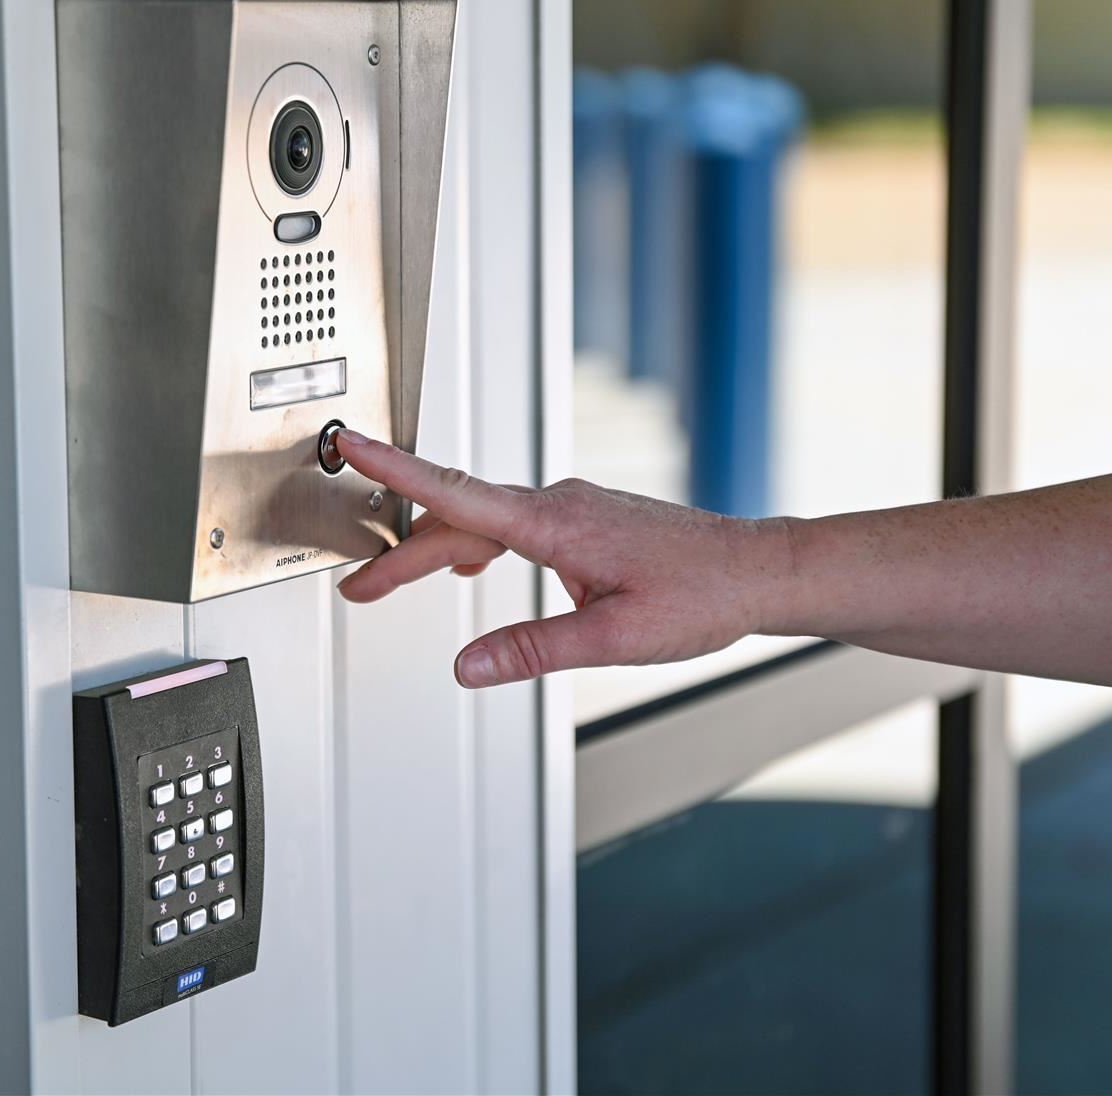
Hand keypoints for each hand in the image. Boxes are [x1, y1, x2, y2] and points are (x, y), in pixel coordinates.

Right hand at [333, 428, 794, 688]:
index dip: (395, 471)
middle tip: (360, 588)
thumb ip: (533, 650)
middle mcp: (559, 504)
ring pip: (483, 519)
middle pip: (458, 519)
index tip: (352, 445)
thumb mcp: (614, 639)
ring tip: (395, 578)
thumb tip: (469, 666)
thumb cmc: (703, 596)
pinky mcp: (585, 518)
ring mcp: (572, 507)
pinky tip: (471, 566)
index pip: (456, 492)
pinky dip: (476, 541)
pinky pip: (511, 521)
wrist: (759, 571)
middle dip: (401, 553)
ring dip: (436, 548)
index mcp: (556, 524)